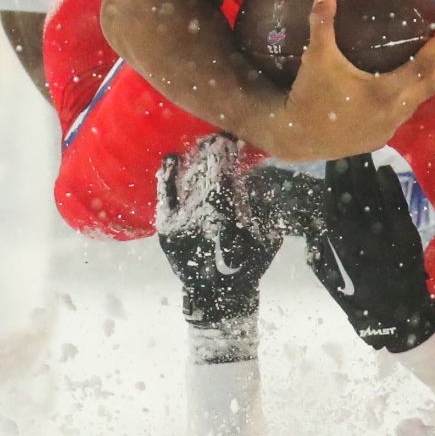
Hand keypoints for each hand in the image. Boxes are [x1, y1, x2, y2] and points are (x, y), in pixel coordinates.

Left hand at [155, 139, 281, 326]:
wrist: (217, 297)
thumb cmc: (247, 268)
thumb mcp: (269, 240)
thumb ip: (269, 211)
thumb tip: (266, 182)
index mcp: (226, 212)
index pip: (224, 172)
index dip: (226, 152)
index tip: (230, 139)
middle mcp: (201, 211)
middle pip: (205, 172)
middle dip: (212, 152)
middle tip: (216, 138)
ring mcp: (181, 218)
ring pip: (187, 180)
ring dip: (195, 161)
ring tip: (201, 146)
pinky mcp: (167, 227)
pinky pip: (165, 197)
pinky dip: (167, 177)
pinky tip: (171, 159)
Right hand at [260, 0, 434, 162]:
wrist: (296, 137)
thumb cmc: (310, 95)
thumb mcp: (317, 57)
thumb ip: (322, 23)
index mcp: (385, 92)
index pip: (423, 65)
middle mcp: (393, 113)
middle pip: (430, 85)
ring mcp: (387, 129)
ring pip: (418, 103)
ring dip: (427, 82)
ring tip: (430, 62)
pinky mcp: (378, 139)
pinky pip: (402, 115)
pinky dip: (410, 98)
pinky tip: (402, 89)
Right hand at [306, 154, 434, 353]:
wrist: (397, 315)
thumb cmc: (357, 296)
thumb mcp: (328, 275)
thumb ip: (319, 247)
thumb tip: (313, 219)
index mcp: (340, 244)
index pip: (334, 203)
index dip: (333, 180)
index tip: (331, 160)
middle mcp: (361, 234)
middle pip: (354, 192)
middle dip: (350, 168)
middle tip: (347, 145)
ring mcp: (385, 232)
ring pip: (374, 194)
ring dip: (368, 171)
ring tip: (362, 152)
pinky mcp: (406, 233)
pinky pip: (396, 203)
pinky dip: (390, 185)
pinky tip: (383, 170)